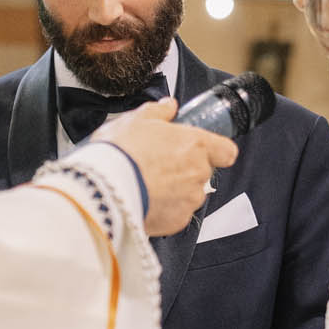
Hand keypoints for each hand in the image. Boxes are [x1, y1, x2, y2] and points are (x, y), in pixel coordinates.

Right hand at [94, 100, 236, 236]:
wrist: (102, 187)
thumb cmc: (120, 151)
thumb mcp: (136, 119)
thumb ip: (159, 111)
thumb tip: (169, 106)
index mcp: (195, 144)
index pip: (226, 151)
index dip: (215, 150)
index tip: (200, 149)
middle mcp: (198, 173)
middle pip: (202, 172)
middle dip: (184, 169)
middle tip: (157, 164)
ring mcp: (189, 200)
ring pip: (189, 195)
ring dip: (174, 191)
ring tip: (146, 184)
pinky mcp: (177, 221)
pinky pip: (176, 214)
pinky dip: (163, 209)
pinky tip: (143, 199)